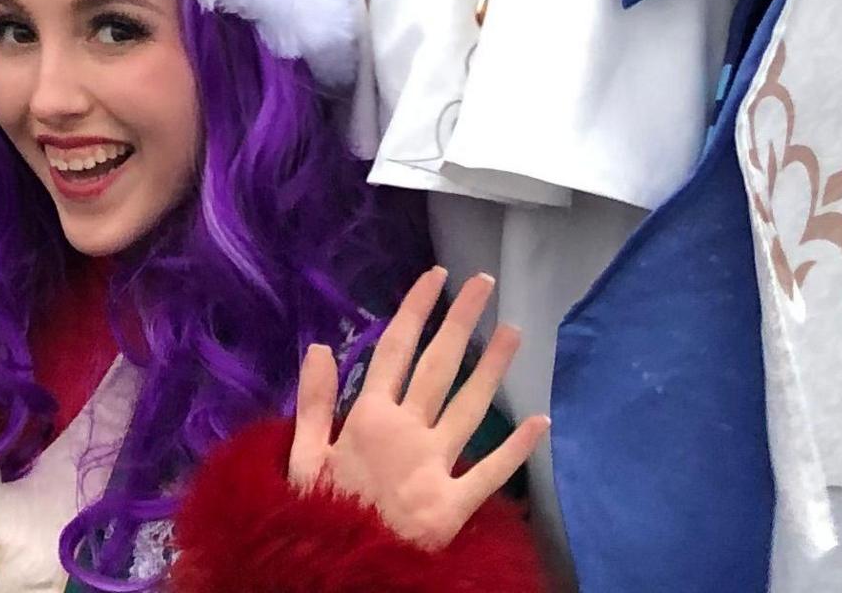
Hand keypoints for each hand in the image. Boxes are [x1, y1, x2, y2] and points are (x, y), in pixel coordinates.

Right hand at [289, 268, 548, 549]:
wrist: (338, 571)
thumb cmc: (317, 513)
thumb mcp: (301, 457)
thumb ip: (313, 402)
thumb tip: (321, 345)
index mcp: (367, 417)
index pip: (395, 351)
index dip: (415, 311)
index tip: (436, 278)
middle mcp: (406, 431)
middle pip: (438, 366)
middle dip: (460, 322)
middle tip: (484, 284)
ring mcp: (434, 465)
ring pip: (470, 406)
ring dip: (493, 368)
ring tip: (515, 331)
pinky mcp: (454, 503)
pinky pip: (490, 472)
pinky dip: (517, 449)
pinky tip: (540, 421)